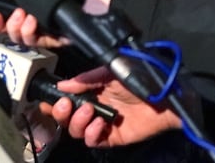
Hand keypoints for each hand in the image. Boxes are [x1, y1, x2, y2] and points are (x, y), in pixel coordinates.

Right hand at [0, 0, 123, 47]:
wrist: (117, 6)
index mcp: (44, 4)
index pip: (15, 11)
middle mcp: (45, 20)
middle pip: (13, 28)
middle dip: (3, 23)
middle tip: (2, 15)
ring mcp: (52, 34)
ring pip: (22, 38)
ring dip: (15, 28)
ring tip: (23, 17)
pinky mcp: (60, 47)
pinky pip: (37, 44)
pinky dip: (28, 35)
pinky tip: (29, 24)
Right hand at [39, 67, 180, 147]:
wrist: (166, 95)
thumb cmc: (141, 77)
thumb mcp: (110, 72)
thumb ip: (86, 79)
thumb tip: (62, 84)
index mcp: (92, 90)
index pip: (67, 99)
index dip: (55, 102)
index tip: (48, 100)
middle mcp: (95, 107)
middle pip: (67, 119)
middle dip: (61, 113)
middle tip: (67, 105)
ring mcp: (103, 124)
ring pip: (77, 131)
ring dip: (78, 122)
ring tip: (89, 111)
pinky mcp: (114, 138)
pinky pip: (94, 142)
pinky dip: (92, 134)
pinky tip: (99, 124)